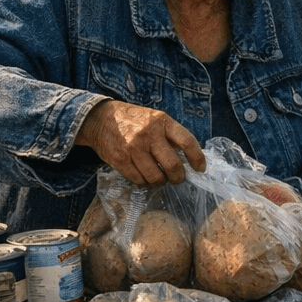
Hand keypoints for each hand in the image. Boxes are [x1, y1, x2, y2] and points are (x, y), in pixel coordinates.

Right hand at [78, 99, 204, 186]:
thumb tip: (192, 157)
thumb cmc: (134, 120)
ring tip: (159, 178)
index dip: (197, 158)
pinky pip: (139, 180)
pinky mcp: (120, 160)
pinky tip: (144, 177)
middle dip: (179, 177)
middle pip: (173, 165)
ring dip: (161, 182)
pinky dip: (145, 183)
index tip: (200, 169)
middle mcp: (149, 135)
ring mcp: (133, 148)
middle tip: (178, 179)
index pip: (187, 142)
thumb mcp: (156, 119)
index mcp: (162, 122)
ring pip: (156, 177)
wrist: (100, 119)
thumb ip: (172, 135)